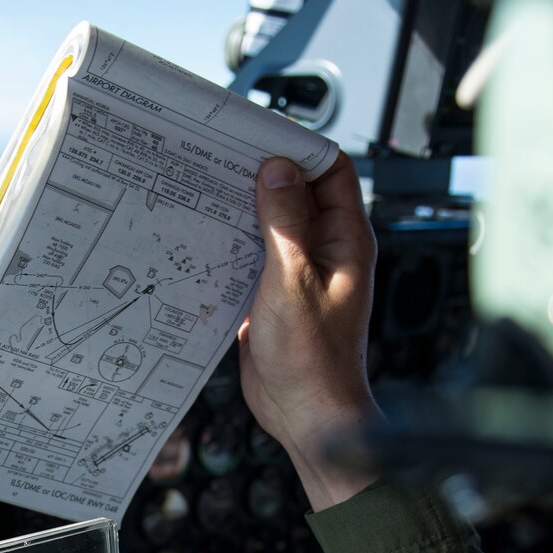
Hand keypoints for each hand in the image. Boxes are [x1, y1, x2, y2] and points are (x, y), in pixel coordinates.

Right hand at [238, 152, 383, 510]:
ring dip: (244, 209)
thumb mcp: (293, 281)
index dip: (298, 149)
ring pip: (273, 223)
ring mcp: (302, 272)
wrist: (307, 416)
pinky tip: (206, 237)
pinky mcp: (276, 294)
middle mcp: (327, 250)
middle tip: (222, 158)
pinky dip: (234, 243)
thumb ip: (284, 223)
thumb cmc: (313, 359)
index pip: (330, 171)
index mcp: (346, 240)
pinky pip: (256, 255)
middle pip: (297, 193)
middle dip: (263, 175)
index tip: (259, 136)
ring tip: (207, 191)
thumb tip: (278, 170)